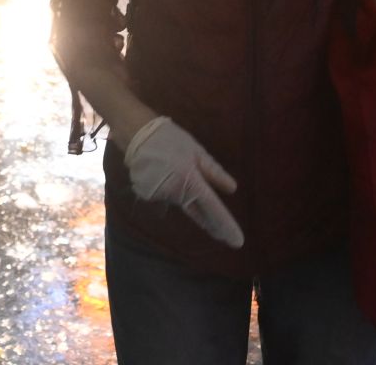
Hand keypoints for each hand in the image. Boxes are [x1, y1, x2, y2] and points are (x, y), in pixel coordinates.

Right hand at [122, 116, 243, 247]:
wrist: (138, 134)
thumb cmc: (172, 140)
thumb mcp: (197, 152)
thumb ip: (214, 173)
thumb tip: (232, 189)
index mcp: (191, 182)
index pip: (212, 209)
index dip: (225, 226)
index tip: (237, 242)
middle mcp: (175, 194)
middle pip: (197, 212)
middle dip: (211, 224)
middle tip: (224, 236)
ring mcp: (159, 197)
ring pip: (179, 201)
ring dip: (184, 193)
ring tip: (175, 169)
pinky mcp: (147, 196)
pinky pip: (165, 195)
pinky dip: (168, 188)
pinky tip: (163, 172)